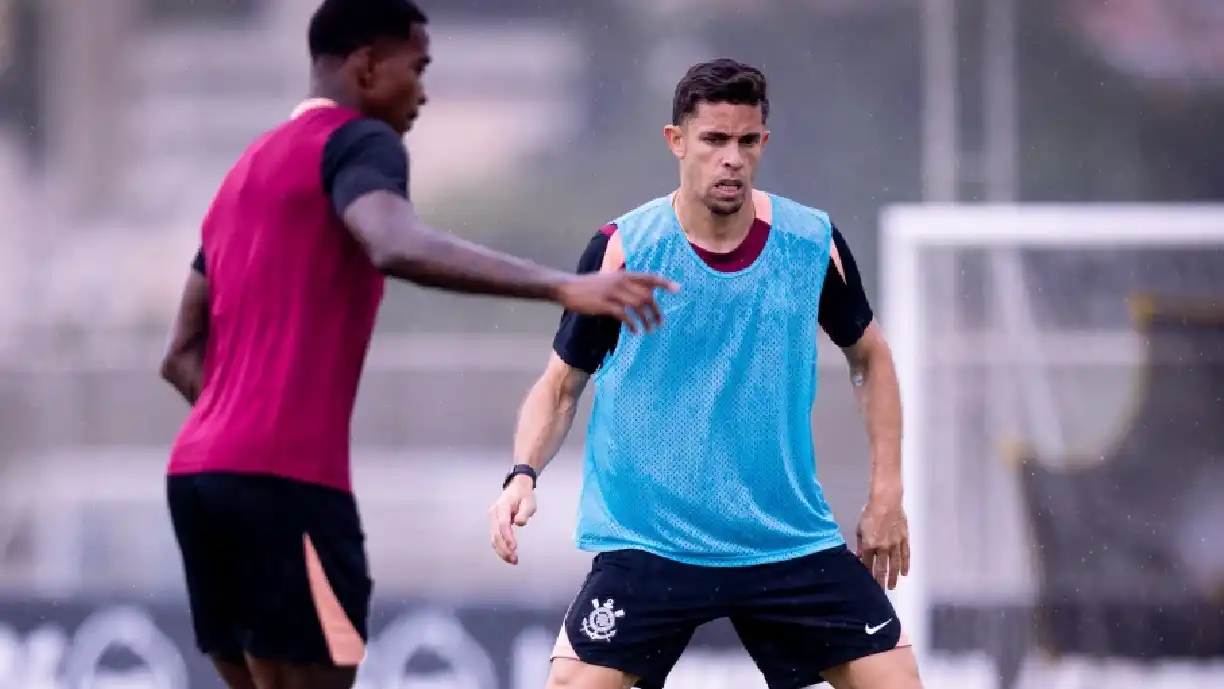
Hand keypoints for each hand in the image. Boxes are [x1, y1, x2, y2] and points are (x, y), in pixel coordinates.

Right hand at [488, 475, 536, 564]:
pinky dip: (500, 548)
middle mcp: (494, 513)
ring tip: (512, 561)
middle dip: (504, 549)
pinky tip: (508, 555)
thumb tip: (519, 523)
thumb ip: (524, 512)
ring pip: (493, 539)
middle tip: (514, 560)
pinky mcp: (493, 524)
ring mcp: (492, 519)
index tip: (514, 548)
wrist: (516, 488)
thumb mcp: (529, 501)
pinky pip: (495, 538)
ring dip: (501, 551)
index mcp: (502, 506)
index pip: (503, 524)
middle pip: (495, 534)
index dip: (507, 537)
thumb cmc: (524, 496)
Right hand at [555, 272, 679, 333]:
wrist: (568, 288)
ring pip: (638, 306)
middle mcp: (621, 281)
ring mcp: (613, 292)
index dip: (664, 283)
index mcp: (623, 274)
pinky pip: (624, 315)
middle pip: (646, 295)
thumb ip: (624, 282)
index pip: (649, 277)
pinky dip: (632, 324)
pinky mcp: (605, 304)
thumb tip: (640, 290)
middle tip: (660, 322)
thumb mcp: (608, 278)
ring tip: (649, 330)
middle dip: (656, 310)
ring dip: (646, 320)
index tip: (678, 289)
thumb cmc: (588, 285)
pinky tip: (635, 331)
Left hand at [856, 496, 910, 589]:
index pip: (868, 564)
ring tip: (893, 587)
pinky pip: (906, 556)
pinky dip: (906, 565)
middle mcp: (883, 547)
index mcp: (870, 544)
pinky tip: (905, 573)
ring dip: (894, 577)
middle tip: (881, 592)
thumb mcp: (860, 528)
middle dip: (881, 581)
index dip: (868, 574)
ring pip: (895, 565)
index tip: (867, 584)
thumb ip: (860, 543)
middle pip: (882, 568)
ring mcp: (896, 544)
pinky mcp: (905, 539)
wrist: (887, 501)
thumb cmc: (870, 512)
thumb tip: (860, 556)